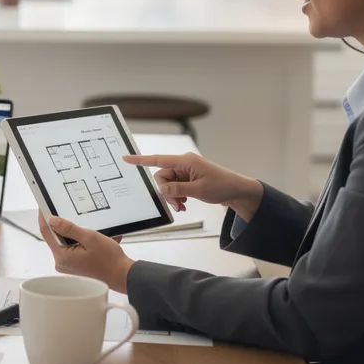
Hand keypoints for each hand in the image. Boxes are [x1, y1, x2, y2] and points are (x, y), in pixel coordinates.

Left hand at [37, 211, 134, 293]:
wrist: (120, 274)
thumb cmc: (109, 259)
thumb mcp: (89, 237)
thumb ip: (69, 229)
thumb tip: (53, 220)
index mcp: (62, 256)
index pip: (47, 232)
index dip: (44, 217)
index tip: (43, 206)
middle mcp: (62, 262)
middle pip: (55, 237)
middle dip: (63, 226)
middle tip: (72, 215)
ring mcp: (67, 264)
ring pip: (64, 241)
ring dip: (74, 233)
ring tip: (89, 232)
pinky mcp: (73, 264)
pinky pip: (71, 247)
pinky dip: (79, 241)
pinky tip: (91, 239)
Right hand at [124, 152, 263, 219]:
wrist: (237, 191)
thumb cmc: (222, 186)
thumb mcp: (198, 190)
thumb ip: (177, 189)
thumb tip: (162, 188)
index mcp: (185, 161)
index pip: (158, 159)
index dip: (140, 160)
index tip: (126, 158)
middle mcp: (183, 164)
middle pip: (162, 177)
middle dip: (166, 192)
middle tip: (177, 203)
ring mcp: (186, 171)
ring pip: (168, 184)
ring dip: (173, 196)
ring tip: (183, 205)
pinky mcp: (188, 178)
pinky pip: (175, 187)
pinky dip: (177, 196)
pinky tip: (185, 203)